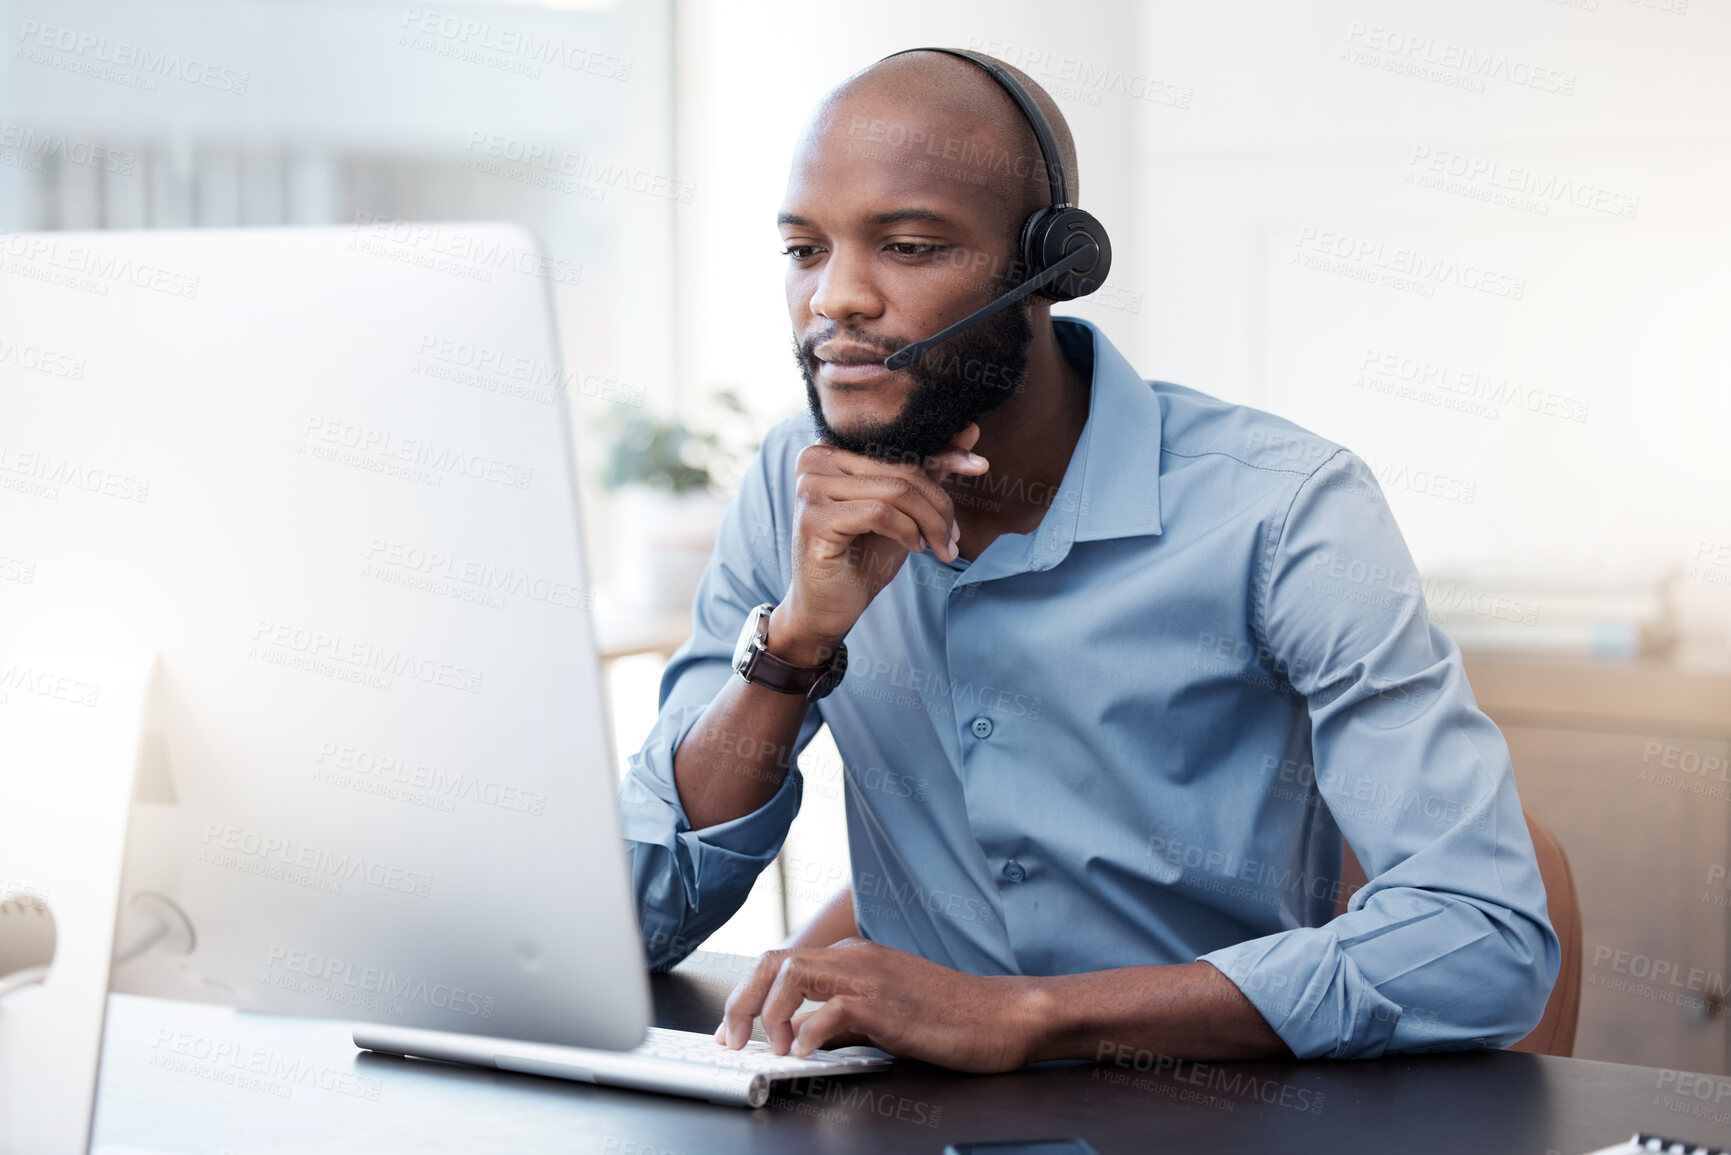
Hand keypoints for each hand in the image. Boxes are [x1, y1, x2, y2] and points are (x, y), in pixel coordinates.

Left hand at [713, 937, 1042, 1072]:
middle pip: (776, 961)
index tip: (733, 1030)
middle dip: (742, 1001)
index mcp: (855, 957)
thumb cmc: (952, 1017)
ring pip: (794, 973)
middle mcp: (858, 958)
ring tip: (770, 1048)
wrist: (1004, 1015)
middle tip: (731, 1040)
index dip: (748, 995)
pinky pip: (833, 1009)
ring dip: (769, 1012)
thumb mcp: (884, 1015)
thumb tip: (799, 1037)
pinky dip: (808, 1032)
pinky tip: (804, 1055)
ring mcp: (873, 977)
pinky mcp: (889, 1005)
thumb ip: (840, 1020)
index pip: (783, 962)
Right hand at [770, 425, 988, 661]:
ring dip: (929, 523)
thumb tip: (970, 430)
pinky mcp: (814, 518)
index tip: (980, 466)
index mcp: (831, 448)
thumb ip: (928, 470)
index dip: (944, 455)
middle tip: (953, 537)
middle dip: (938, 505)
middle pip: (901, 469)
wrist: (829, 607)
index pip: (900, 446)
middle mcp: (815, 459)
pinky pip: (880, 513)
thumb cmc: (863, 556)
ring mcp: (811, 487)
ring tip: (939, 547)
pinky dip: (907, 532)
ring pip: (896, 490)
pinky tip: (914, 548)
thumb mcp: (903, 509)